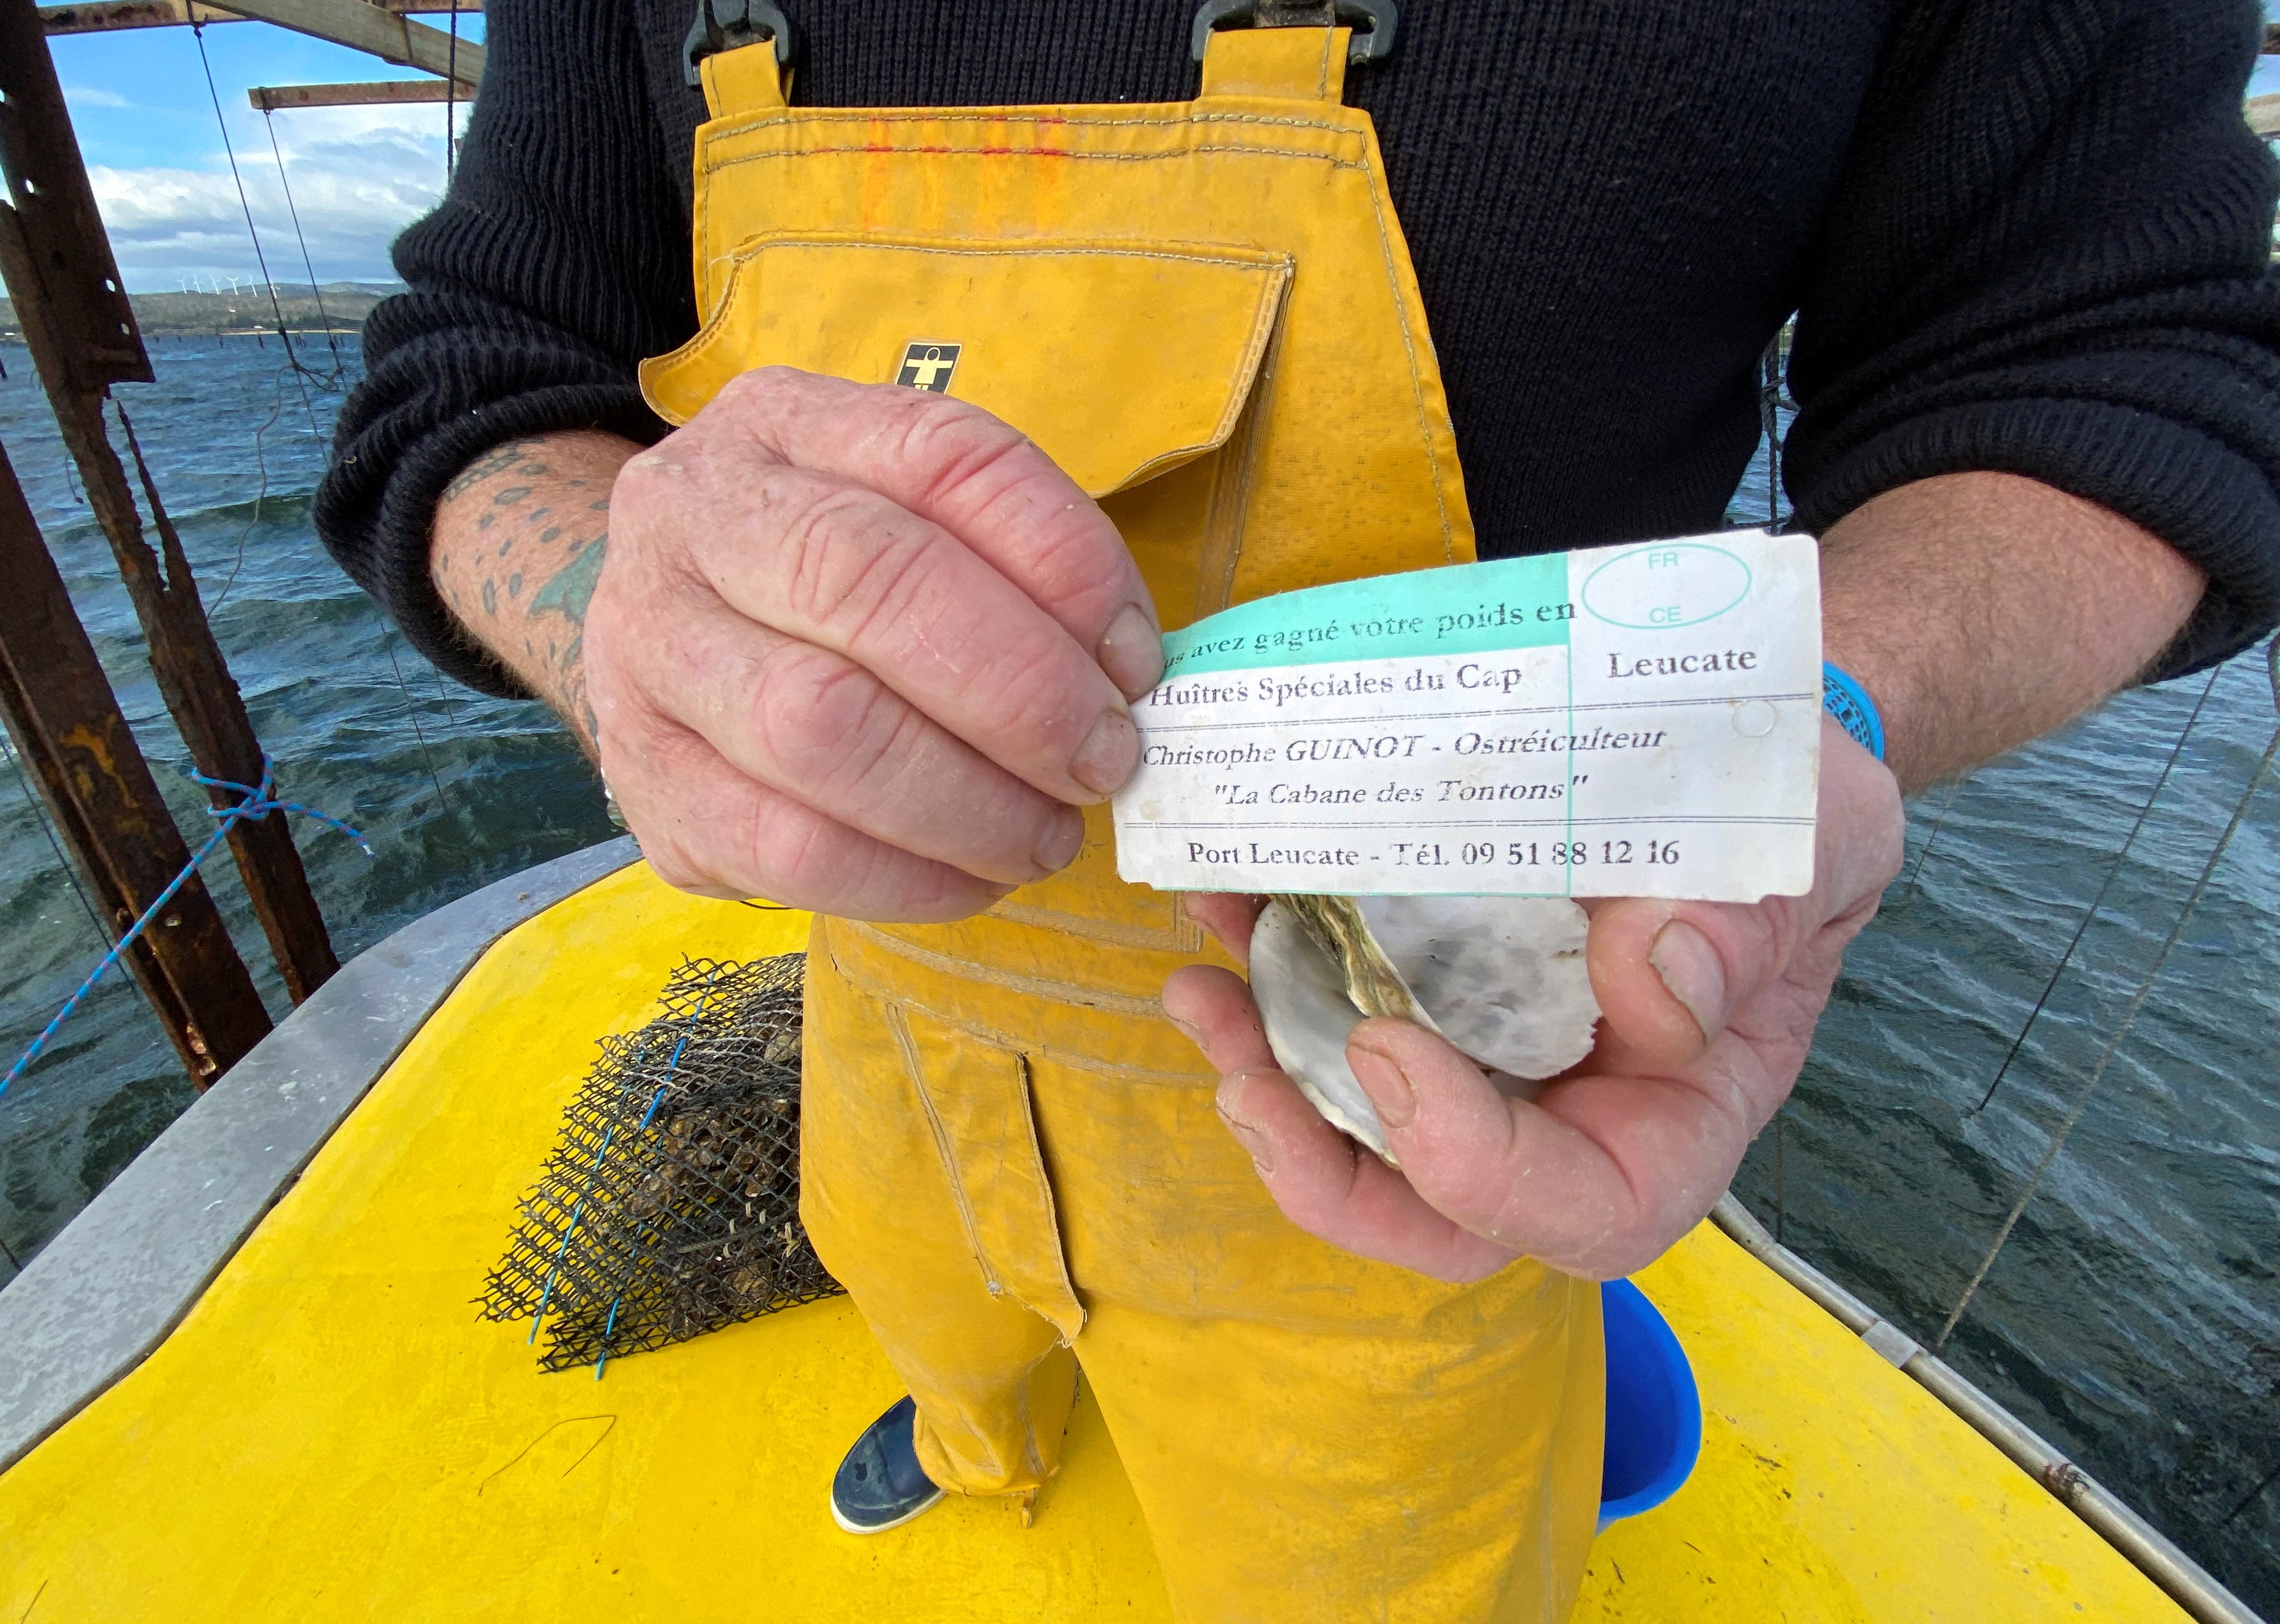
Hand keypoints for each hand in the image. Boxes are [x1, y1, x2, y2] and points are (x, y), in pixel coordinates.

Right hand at [584, 368, 1162, 919]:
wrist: (660, 633)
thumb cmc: (826, 581)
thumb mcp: (913, 517)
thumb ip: (1019, 563)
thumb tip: (1125, 672)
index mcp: (782, 422)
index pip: (948, 459)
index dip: (1066, 564)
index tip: (1135, 660)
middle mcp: (692, 515)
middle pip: (867, 585)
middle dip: (1019, 693)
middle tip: (1101, 762)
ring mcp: (645, 648)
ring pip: (817, 729)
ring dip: (968, 803)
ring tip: (1046, 833)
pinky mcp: (642, 781)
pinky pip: (787, 849)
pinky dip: (907, 878)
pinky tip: (971, 876)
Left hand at [1162, 716, 1903, 1280]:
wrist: (1742, 752)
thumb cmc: (1794, 812)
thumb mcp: (1812, 843)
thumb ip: (1749, 922)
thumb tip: (1654, 988)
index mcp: (1676, 1116)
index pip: (1581, 1210)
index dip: (1475, 1169)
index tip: (1394, 1051)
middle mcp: (1571, 1116)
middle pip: (1434, 1214)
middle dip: (1324, 1164)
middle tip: (1242, 1070)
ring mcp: (1491, 1062)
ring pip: (1361, 1128)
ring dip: (1264, 1069)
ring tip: (1199, 984)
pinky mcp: (1431, 991)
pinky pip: (1338, 1018)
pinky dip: (1274, 980)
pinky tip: (1228, 907)